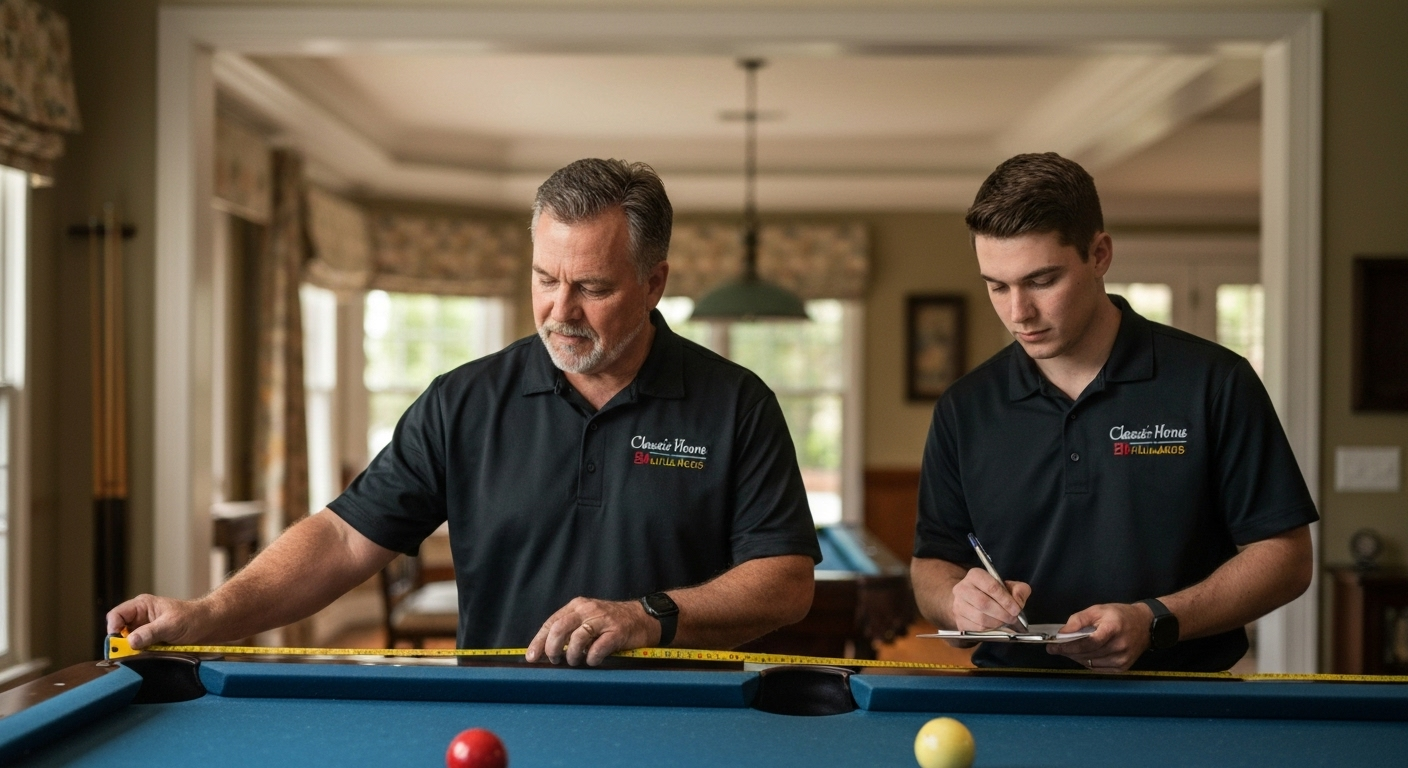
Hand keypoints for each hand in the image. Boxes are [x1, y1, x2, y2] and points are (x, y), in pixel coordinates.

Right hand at [106, 594, 213, 648]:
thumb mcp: (171, 625)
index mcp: (141, 606)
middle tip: (129, 654)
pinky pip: (137, 649)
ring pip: (126, 642)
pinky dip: (140, 654)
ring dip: (132, 650)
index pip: (116, 615)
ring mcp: (144, 629)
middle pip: (118, 631)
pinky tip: (149, 656)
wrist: (209, 625)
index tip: (118, 644)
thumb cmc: (192, 618)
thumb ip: (150, 632)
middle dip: (121, 643)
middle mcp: (139, 617)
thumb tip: (130, 641)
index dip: (113, 629)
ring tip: (143, 654)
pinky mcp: (149, 641)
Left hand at [525, 597, 658, 666]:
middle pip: (560, 628)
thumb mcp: (588, 619)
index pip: (551, 622)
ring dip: (572, 655)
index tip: (532, 657)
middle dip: (552, 648)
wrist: (643, 618)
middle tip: (555, 661)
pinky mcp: (617, 632)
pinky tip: (593, 660)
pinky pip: (598, 648)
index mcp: (577, 606)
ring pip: (577, 638)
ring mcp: (603, 620)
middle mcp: (588, 609)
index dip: (539, 641)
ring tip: (576, 661)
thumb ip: (570, 630)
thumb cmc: (612, 623)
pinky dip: (592, 658)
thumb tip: (546, 651)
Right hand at [950, 568, 1030, 631]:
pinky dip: (989, 630)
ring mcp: (958, 605)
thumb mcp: (1009, 586)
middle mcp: (962, 588)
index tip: (1016, 609)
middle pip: (983, 603)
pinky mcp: (958, 620)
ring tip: (1005, 622)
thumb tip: (1018, 600)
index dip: (1006, 600)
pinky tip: (995, 626)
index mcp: (975, 575)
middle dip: (1002, 613)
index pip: (991, 587)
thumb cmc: (993, 593)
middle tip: (1012, 618)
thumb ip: (1019, 590)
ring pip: (980, 617)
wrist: (972, 601)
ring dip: (997, 623)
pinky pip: (976, 628)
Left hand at [1046, 602, 1152, 670]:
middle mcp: (1119, 646)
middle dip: (1068, 652)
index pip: (1088, 642)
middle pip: (1087, 654)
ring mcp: (1122, 659)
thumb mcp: (1098, 609)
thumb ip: (1078, 620)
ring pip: (1090, 663)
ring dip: (1076, 657)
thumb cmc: (1119, 615)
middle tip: (1055, 648)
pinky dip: (1087, 662)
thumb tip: (1062, 633)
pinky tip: (1082, 655)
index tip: (1053, 647)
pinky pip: (1098, 668)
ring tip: (1067, 650)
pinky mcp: (1122, 667)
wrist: (1145, 625)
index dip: (1069, 646)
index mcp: (1113, 628)